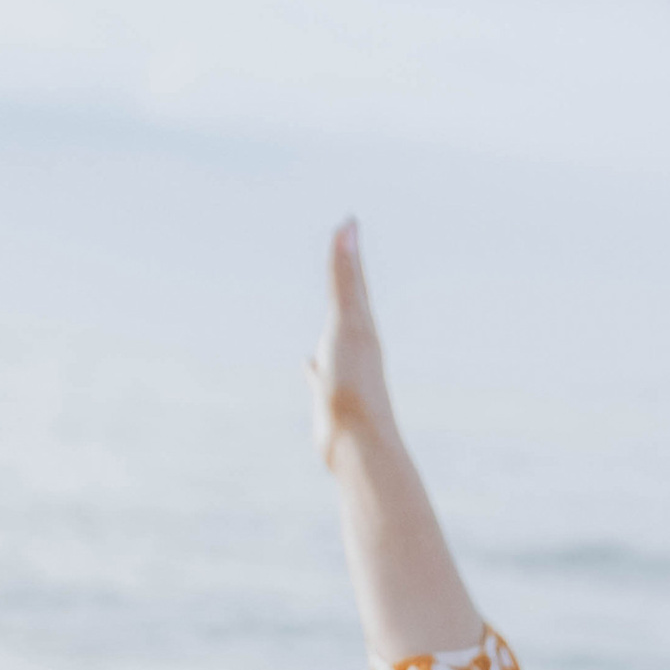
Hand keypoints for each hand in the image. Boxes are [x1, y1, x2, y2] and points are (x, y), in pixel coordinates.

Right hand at [311, 217, 402, 467]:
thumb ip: (344, 275)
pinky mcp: (329, 401)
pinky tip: (307, 364)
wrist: (358, 445)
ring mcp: (343, 374)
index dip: (349, 253)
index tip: (349, 224)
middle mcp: (356, 348)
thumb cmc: (353, 382)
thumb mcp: (346, 321)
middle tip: (341, 256)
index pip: (354, 281)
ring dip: (329, 324)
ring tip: (325, 312)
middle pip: (349, 306)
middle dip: (344, 282)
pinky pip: (320, 376)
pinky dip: (314, 366)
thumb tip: (349, 225)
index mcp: (361, 328)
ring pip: (335, 341)